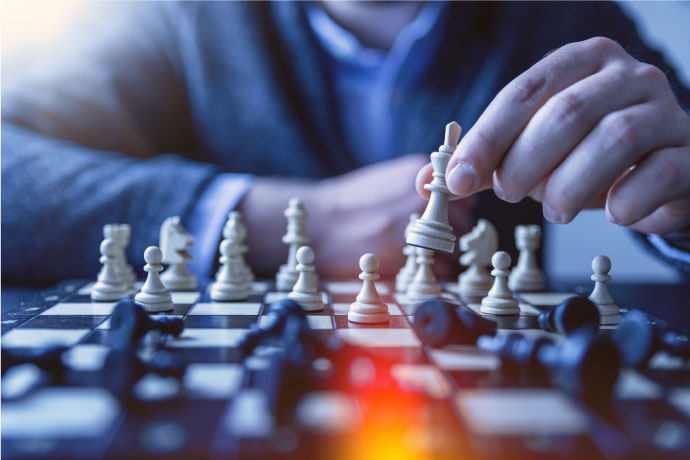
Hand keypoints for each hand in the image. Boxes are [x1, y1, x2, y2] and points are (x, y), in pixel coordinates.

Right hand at [240, 154, 474, 277]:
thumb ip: (420, 185)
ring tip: (420, 253)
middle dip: (451, 233)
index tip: (447, 218)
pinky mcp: (405, 256)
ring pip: (453, 248)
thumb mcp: (387, 178)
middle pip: (463, 222)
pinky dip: (434, 272)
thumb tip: (449, 197)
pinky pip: (439, 269)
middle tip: (430, 239)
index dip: (457, 210)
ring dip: (444, 254)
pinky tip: (414, 265)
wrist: (320, 223)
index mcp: (418, 173)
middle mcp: (421, 198)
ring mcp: (414, 227)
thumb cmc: (351, 203)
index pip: (465, 194)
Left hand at [417, 37, 689, 234]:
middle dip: (525, 163)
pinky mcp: (688, 153)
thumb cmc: (586, 156)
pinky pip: (660, 173)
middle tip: (511, 194)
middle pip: (567, 112)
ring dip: (570, 186)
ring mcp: (665, 111)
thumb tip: (428, 181)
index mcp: (580, 63)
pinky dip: (626, 201)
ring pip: (615, 138)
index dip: (486, 138)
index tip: (458, 180)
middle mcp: (627, 77)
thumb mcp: (532, 151)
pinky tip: (612, 213)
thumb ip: (485, 162)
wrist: (658, 171)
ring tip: (554, 210)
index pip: (524, 92)